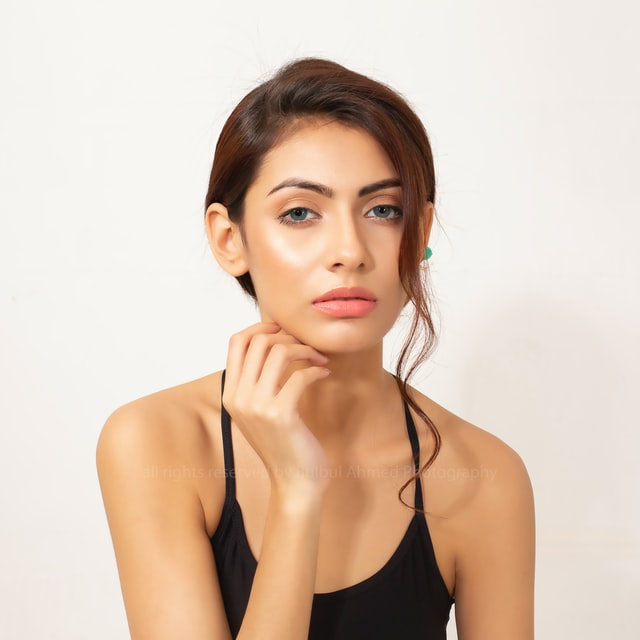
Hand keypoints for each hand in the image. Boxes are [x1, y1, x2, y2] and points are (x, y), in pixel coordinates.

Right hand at [223, 322, 330, 498]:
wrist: (294, 481)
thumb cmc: (282, 442)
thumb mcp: (259, 409)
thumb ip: (256, 381)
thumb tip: (270, 341)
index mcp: (230, 393)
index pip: (236, 342)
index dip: (260, 327)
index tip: (283, 329)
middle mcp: (238, 398)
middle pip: (258, 341)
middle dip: (288, 336)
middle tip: (307, 346)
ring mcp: (257, 406)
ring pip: (278, 352)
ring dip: (305, 349)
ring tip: (318, 358)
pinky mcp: (280, 415)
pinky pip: (300, 375)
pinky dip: (316, 369)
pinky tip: (324, 374)